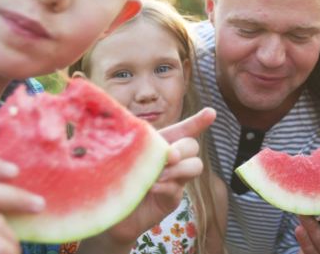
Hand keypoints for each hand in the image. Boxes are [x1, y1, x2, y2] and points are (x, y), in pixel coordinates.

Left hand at [79, 108, 215, 252]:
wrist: (108, 207)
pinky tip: (152, 187)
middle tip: (170, 155)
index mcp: (161, 143)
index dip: (198, 121)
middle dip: (184, 148)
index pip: (184, 129)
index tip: (211, 113)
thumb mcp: (123, 153)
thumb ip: (135, 143)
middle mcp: (172, 160)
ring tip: (158, 174)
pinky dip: (166, 186)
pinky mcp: (172, 199)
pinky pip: (177, 188)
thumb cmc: (113, 175)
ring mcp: (175, 179)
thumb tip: (140, 132)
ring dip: (179, 168)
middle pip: (192, 145)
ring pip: (195, 166)